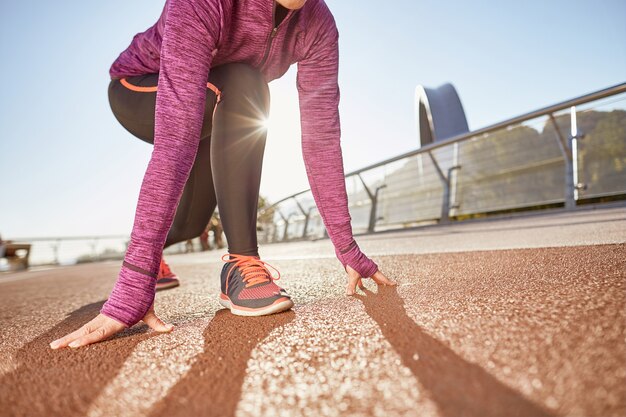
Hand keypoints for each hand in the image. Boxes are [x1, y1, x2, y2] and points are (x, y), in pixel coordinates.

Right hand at [49, 304, 172, 348]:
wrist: (135, 282)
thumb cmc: (142, 298)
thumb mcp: (150, 312)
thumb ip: (158, 323)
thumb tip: (172, 329)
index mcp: (116, 319)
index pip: (100, 332)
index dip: (88, 339)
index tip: (74, 345)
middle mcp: (106, 319)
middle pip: (86, 331)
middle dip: (71, 340)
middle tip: (55, 347)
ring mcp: (101, 318)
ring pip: (83, 329)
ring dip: (69, 337)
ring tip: (53, 345)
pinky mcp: (101, 317)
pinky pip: (86, 327)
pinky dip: (76, 334)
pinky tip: (67, 340)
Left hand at [345, 265, 396, 295]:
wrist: (348, 252)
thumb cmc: (353, 261)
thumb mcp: (353, 275)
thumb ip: (352, 285)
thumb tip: (350, 294)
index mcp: (372, 271)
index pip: (382, 278)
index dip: (388, 282)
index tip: (394, 284)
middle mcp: (369, 270)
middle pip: (378, 279)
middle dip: (381, 284)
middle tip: (386, 289)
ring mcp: (364, 270)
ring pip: (370, 278)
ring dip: (372, 283)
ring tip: (374, 291)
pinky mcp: (358, 269)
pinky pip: (361, 278)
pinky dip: (361, 283)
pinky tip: (360, 287)